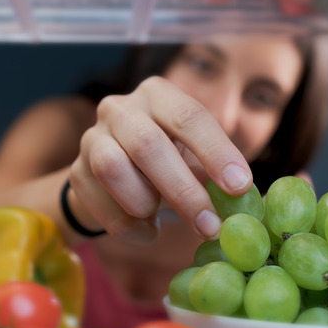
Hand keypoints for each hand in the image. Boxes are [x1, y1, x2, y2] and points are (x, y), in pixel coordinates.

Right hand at [68, 76, 252, 243]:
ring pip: (113, 169)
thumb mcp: (193, 156)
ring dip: (145, 203)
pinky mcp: (75, 172)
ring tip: (163, 219)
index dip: (216, 152)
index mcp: (158, 95)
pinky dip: (128, 226)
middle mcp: (120, 108)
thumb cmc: (166, 163)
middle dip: (183, 191)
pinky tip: (147, 232)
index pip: (189, 116)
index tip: (239, 187)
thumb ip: (217, 173)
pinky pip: (100, 203)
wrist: (110, 177)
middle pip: (148, 145)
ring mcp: (92, 138)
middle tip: (210, 225)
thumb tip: (253, 200)